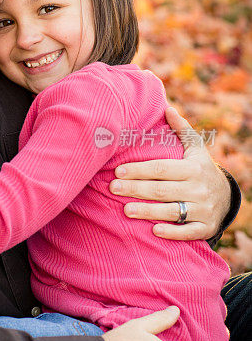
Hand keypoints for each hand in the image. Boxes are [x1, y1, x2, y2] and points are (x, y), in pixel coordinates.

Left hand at [110, 106, 230, 239]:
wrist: (227, 196)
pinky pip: (188, 232)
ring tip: (125, 210)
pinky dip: (172, 232)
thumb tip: (167, 108)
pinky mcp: (205, 227)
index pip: (161, 168)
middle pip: (162, 189)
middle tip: (113, 188)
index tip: (118, 171)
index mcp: (193, 167)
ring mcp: (203, 209)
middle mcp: (199, 188)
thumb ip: (181, 129)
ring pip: (173, 211)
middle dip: (136, 189)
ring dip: (148, 211)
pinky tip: (154, 230)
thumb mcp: (196, 149)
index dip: (139, 170)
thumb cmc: (201, 169)